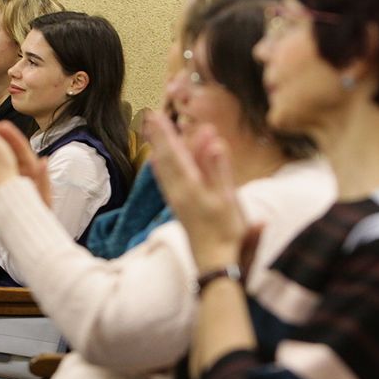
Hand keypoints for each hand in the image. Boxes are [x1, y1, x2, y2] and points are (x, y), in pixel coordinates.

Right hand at [0, 121, 51, 206]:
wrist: (30, 225)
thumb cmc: (40, 210)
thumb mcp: (44, 196)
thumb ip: (43, 179)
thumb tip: (43, 161)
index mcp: (31, 170)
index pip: (21, 149)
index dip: (11, 136)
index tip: (1, 125)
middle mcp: (20, 169)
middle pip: (8, 149)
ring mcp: (10, 175)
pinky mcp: (1, 182)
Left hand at [145, 111, 245, 270]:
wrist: (214, 262)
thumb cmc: (225, 232)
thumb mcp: (228, 199)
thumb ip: (219, 170)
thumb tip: (214, 143)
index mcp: (189, 187)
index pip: (175, 155)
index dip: (166, 135)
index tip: (157, 116)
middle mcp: (178, 192)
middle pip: (165, 159)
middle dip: (159, 137)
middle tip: (150, 116)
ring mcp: (177, 200)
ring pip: (164, 169)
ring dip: (160, 149)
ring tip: (153, 132)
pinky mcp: (179, 207)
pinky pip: (166, 181)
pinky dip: (161, 167)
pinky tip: (157, 162)